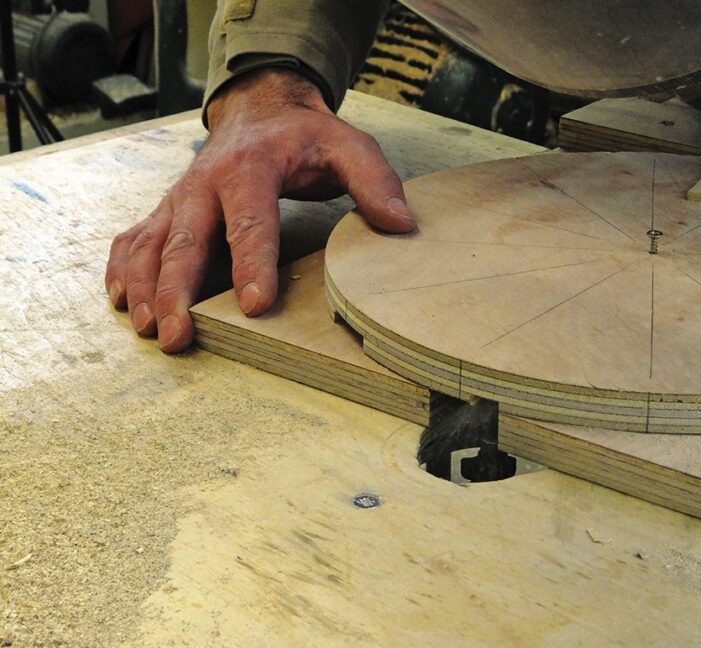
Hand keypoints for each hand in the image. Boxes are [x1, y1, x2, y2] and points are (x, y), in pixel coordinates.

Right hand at [105, 68, 415, 352]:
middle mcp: (205, 183)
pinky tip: (122, 301)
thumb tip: (400, 223)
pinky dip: (123, 269)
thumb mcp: (348, 145)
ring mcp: (180, 198)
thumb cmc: (304, 136)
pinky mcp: (167, 209)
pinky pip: (133, 238)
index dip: (253, 264)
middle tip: (176, 333)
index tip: (256, 305)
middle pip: (186, 241)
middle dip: (177, 289)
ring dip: (145, 288)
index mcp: (250, 168)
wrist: (261, 107)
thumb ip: (375, 181)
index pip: (251, 222)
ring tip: (148, 329)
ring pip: (151, 244)